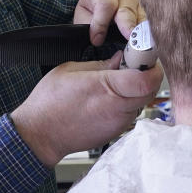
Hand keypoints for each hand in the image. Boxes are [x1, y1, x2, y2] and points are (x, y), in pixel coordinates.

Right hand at [11, 52, 163, 165]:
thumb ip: (101, 64)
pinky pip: (130, 114)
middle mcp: (117, 108)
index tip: (143, 57)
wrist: (40, 135)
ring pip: (142, 102)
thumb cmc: (49, 103)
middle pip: (150, 91)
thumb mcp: (71, 70)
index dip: (151, 66)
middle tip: (133, 67)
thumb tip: (120, 59)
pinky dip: (127, 104)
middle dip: (146, 76)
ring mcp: (118, 123)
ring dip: (137, 91)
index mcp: (107, 87)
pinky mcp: (114, 133)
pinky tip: (109, 99)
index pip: (147, 78)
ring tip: (118, 83)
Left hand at [74, 0, 143, 45]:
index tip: (97, 40)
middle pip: (127, 8)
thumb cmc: (90, 13)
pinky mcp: (146, 10)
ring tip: (137, 43)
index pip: (106, 4)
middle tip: (128, 38)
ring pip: (141, 14)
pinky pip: (149, 21)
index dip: (102, 22)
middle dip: (127, 24)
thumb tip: (98, 39)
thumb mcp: (83, 18)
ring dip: (139, 30)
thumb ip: (88, 26)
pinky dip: (147, 32)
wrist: (98, 8)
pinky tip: (145, 41)